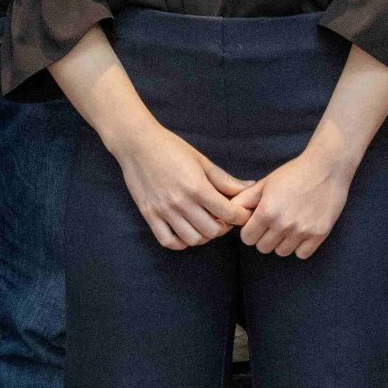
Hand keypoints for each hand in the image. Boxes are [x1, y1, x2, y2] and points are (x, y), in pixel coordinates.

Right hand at [115, 121, 252, 251]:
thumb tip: (249, 187)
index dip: (240, 216)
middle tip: (223, 218)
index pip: (228, 214)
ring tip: (205, 224)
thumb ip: (225, 179)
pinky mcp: (150, 216)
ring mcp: (164, 212)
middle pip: (212, 231)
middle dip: (223, 227)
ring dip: (204, 236)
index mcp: (197, 187)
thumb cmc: (171, 148)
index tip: (241, 214)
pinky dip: (181, 242)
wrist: (137, 144)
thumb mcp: (202, 161)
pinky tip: (186, 231)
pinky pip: (168, 241)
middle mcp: (181, 203)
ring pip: (192, 239)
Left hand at [239, 142, 356, 259]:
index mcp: (267, 211)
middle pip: (263, 248)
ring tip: (288, 225)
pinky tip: (301, 231)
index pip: (247, 238)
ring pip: (282, 252)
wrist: (327, 167)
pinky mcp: (319, 234)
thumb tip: (230, 213)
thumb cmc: (294, 173)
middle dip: (264, 237)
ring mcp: (302, 231)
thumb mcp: (265, 183)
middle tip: (273, 223)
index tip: (258, 223)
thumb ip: (244, 199)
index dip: (250, 230)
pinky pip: (302, 254)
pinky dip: (300, 246)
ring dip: (282, 242)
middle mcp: (283, 224)